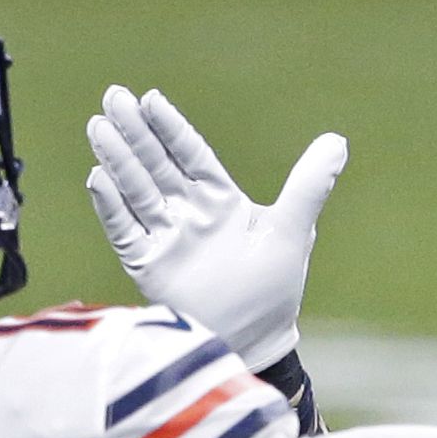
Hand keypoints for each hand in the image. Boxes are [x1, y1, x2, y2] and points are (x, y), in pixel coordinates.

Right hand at [86, 85, 345, 369]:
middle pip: (157, 165)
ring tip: (98, 126)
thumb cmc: (273, 290)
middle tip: (113, 96)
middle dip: (136, 133)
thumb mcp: (292, 231)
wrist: (256, 341)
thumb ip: (309, 185)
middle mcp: (188, 215)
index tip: (150, 98)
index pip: (190, 155)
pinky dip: (112, 206)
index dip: (170, 127)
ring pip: (137, 190)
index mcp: (219, 202)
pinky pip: (125, 231)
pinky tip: (98, 178)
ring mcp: (166, 238)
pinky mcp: (149, 266)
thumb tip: (338, 141)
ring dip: (118, 160)